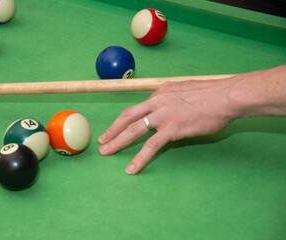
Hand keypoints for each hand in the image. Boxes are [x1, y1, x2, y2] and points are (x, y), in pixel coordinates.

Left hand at [98, 77, 236, 173]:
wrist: (226, 96)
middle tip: (102, 140)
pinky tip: (132, 168)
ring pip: (134, 130)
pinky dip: (140, 158)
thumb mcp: (187, 91)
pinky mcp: (172, 129)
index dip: (125, 118)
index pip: (138, 107)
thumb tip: (171, 109)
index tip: (117, 126)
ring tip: (106, 152)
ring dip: (117, 142)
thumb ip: (174, 100)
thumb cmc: (212, 94)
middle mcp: (157, 101)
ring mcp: (163, 115)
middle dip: (112, 129)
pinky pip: (151, 146)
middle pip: (128, 116)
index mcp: (161, 92)